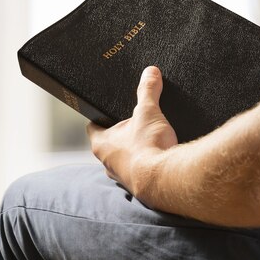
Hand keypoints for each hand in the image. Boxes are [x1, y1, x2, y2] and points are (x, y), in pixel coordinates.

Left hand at [86, 66, 177, 196]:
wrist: (167, 180)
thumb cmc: (148, 147)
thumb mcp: (148, 111)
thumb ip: (147, 90)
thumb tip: (150, 72)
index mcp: (101, 144)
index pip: (93, 127)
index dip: (100, 118)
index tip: (107, 111)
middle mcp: (107, 164)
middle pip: (110, 144)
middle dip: (122, 135)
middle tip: (135, 123)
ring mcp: (123, 177)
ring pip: (124, 160)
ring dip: (135, 152)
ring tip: (149, 140)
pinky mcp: (140, 186)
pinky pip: (140, 172)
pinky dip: (147, 165)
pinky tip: (160, 157)